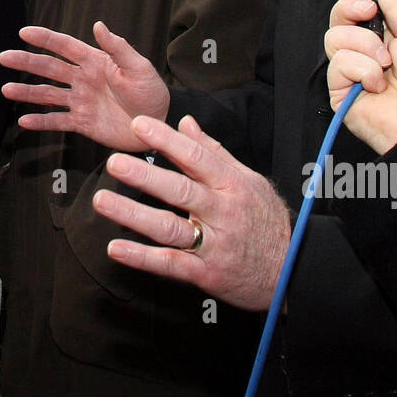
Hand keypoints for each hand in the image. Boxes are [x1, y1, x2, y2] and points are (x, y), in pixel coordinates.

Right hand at [0, 21, 169, 152]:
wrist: (158, 124)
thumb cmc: (152, 92)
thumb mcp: (139, 67)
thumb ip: (118, 48)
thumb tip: (99, 25)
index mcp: (95, 62)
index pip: (65, 46)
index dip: (44, 39)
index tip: (24, 32)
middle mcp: (83, 79)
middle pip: (49, 68)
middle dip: (26, 62)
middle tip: (4, 57)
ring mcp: (81, 101)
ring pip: (48, 95)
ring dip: (27, 93)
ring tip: (6, 90)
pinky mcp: (82, 123)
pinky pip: (57, 121)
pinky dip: (41, 122)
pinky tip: (24, 121)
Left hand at [93, 114, 290, 311]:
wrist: (294, 269)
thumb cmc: (268, 221)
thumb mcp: (248, 179)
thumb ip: (214, 152)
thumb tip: (187, 123)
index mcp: (231, 184)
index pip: (195, 157)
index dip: (166, 140)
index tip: (140, 125)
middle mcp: (221, 212)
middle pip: (179, 191)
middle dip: (144, 176)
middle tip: (115, 162)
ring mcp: (214, 244)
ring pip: (168, 227)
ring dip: (133, 214)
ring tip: (103, 201)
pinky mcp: (206, 273)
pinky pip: (170, 264)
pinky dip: (142, 258)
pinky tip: (116, 248)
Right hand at [323, 0, 396, 153]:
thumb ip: (396, 5)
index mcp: (387, 36)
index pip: (358, 8)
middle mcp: (366, 51)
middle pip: (339, 18)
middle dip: (351, 8)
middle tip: (369, 13)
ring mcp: (352, 71)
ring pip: (335, 38)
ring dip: (365, 47)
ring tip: (385, 65)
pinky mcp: (341, 90)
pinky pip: (338, 64)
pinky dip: (361, 70)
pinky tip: (376, 83)